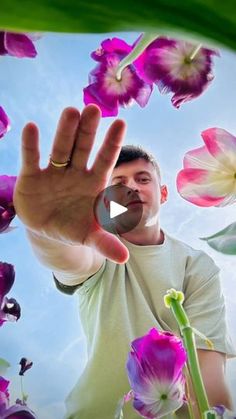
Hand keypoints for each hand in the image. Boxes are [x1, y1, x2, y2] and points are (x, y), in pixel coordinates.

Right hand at [13, 105, 128, 263]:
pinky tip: (31, 128)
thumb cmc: (75, 227)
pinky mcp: (31, 177)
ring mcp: (53, 172)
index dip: (112, 144)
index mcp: (93, 183)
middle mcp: (74, 172)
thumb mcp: (89, 235)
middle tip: (94, 109)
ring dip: (64, 132)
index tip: (121, 123)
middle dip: (88, 131)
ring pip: (59, 149)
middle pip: (82, 149)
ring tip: (70, 112)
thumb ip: (105, 242)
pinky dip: (31, 146)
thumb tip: (124, 258)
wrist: (48, 230)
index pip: (105, 160)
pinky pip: (31, 159)